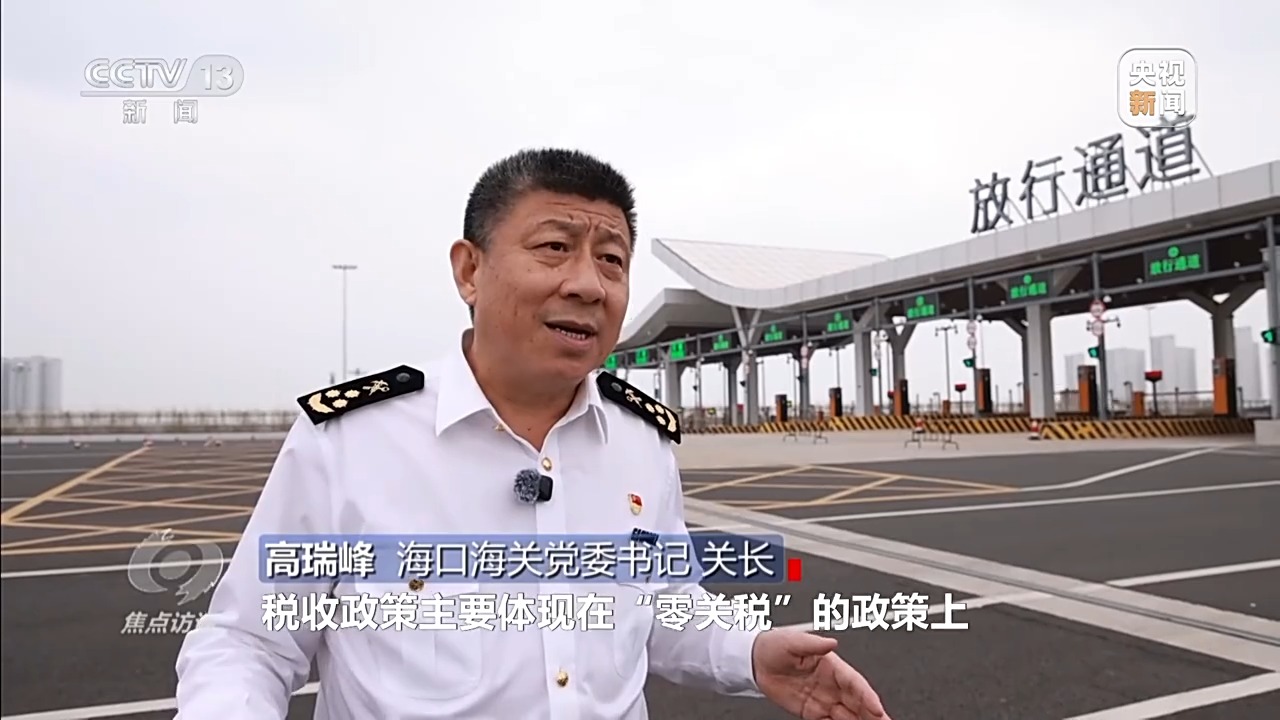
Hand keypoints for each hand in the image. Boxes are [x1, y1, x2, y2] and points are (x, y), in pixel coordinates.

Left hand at [752, 629, 889, 719]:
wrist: (755, 660)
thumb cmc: (775, 645)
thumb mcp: (792, 640)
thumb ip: (812, 643)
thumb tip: (831, 642)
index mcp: (831, 665)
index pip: (854, 683)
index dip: (867, 696)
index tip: (877, 708)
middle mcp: (832, 683)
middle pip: (858, 701)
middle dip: (873, 713)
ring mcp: (824, 698)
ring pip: (849, 714)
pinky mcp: (813, 711)